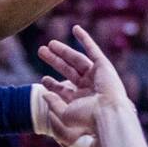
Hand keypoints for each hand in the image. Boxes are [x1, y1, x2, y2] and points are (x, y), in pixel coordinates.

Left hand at [37, 25, 133, 146]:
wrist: (107, 113)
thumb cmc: (86, 118)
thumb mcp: (64, 114)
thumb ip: (53, 104)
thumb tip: (43, 94)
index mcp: (81, 101)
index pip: (64, 90)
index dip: (53, 84)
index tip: (43, 80)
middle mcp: (89, 88)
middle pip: (68, 71)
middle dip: (55, 61)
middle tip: (41, 51)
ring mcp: (97, 76)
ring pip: (77, 59)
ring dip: (63, 51)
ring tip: (49, 44)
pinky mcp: (104, 66)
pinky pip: (93, 49)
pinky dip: (85, 38)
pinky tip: (75, 29)